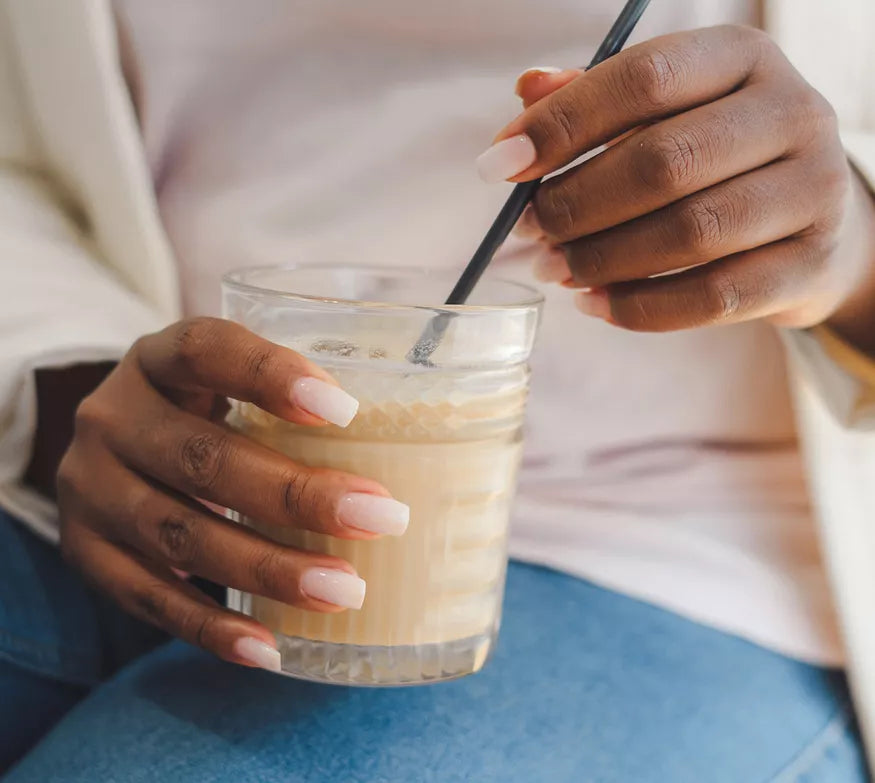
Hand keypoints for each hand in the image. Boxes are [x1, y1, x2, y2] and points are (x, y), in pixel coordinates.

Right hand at [57, 318, 408, 670]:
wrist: (109, 448)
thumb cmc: (199, 411)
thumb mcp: (225, 383)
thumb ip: (289, 399)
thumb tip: (414, 435)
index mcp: (157, 359)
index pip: (205, 349)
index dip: (271, 374)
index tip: (346, 410)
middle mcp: (112, 418)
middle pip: (203, 458)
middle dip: (297, 495)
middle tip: (380, 518)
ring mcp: (89, 489)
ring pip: (178, 535)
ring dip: (267, 569)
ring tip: (344, 589)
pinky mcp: (85, 552)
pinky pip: (147, 600)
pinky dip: (211, 628)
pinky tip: (271, 647)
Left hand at [478, 26, 874, 350]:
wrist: (812, 222)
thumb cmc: (716, 158)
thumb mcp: (665, 111)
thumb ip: (596, 98)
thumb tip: (527, 92)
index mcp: (743, 57)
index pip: (644, 78)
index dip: (562, 125)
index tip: (500, 167)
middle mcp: (792, 112)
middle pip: (664, 162)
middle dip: (575, 203)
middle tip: (529, 232)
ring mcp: (814, 190)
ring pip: (689, 233)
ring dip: (602, 259)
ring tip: (554, 270)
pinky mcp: (810, 264)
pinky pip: (712, 297)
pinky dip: (639, 308)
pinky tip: (594, 304)